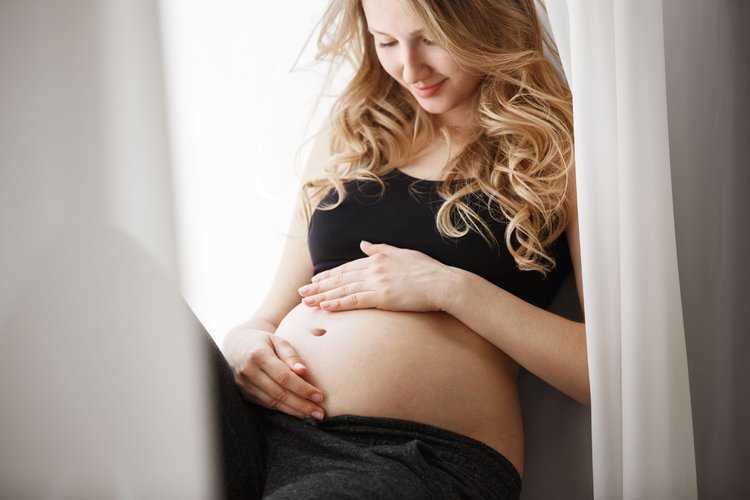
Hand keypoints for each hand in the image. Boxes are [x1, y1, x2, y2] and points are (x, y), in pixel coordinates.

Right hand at [224, 325, 324, 419]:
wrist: (236, 345)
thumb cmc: (262, 341)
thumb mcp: (278, 340)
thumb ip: (291, 355)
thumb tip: (303, 372)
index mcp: (258, 354)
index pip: (284, 377)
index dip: (303, 389)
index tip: (319, 396)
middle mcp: (248, 371)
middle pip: (279, 393)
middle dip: (302, 405)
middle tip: (320, 413)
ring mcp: (244, 385)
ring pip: (273, 403)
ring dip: (294, 411)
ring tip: (312, 414)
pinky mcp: (244, 394)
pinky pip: (266, 404)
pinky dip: (283, 410)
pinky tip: (297, 412)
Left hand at [298, 240, 453, 312]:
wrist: (443, 283)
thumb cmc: (428, 270)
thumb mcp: (403, 253)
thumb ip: (381, 249)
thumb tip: (364, 243)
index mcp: (378, 259)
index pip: (347, 268)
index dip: (329, 275)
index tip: (315, 280)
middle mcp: (374, 269)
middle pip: (340, 278)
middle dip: (319, 286)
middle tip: (301, 293)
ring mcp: (377, 283)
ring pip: (343, 290)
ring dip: (323, 296)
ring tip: (307, 303)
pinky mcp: (382, 297)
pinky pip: (355, 301)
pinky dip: (338, 304)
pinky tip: (325, 307)